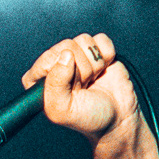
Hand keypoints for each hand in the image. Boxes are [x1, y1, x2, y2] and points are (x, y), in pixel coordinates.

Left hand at [22, 32, 137, 147]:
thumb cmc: (89, 118)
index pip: (47, 58)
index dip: (63, 71)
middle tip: (83, 86)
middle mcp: (56, 65)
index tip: (70, 88)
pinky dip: (107, 54)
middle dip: (81, 69)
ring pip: (84, 41)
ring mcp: (77, 56)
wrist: (118, 118)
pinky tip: (103, 70)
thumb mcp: (63, 110)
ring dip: (94, 64)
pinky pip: (101, 39)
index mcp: (40, 80)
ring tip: (92, 80)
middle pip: (67, 46)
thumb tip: (65, 56)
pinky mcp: (97, 51)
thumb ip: (55, 85)